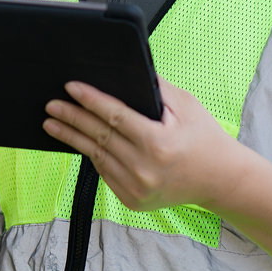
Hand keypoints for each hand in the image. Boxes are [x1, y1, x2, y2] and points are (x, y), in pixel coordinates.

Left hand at [42, 77, 254, 212]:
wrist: (220, 180)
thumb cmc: (204, 137)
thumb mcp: (186, 106)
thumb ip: (156, 88)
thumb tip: (126, 71)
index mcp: (158, 143)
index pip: (114, 116)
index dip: (90, 100)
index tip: (71, 87)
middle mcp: (145, 168)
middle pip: (99, 137)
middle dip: (72, 118)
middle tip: (51, 105)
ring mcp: (137, 188)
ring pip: (97, 156)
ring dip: (73, 138)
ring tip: (52, 124)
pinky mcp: (133, 200)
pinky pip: (105, 173)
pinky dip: (92, 155)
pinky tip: (78, 141)